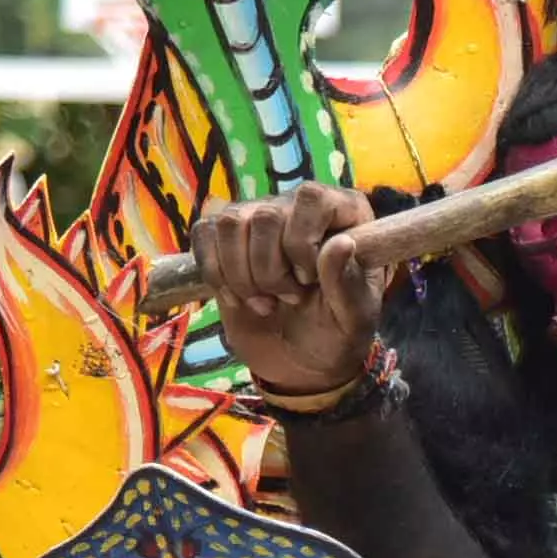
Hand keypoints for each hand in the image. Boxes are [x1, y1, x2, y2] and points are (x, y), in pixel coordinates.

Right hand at [190, 185, 387, 395]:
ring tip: (265, 302)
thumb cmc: (336, 333)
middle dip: (270, 271)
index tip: (308, 280)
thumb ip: (348, 283)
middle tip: (289, 299)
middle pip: (264, 216)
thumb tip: (342, 243)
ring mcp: (257, 216)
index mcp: (343, 215)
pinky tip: (238, 298)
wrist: (299, 359)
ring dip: (242, 275)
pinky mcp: (223, 237)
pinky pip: (203, 235)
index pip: (310, 198)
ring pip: (229, 224)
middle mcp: (296, 206)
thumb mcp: (353, 318)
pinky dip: (216, 275)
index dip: (301, 241)